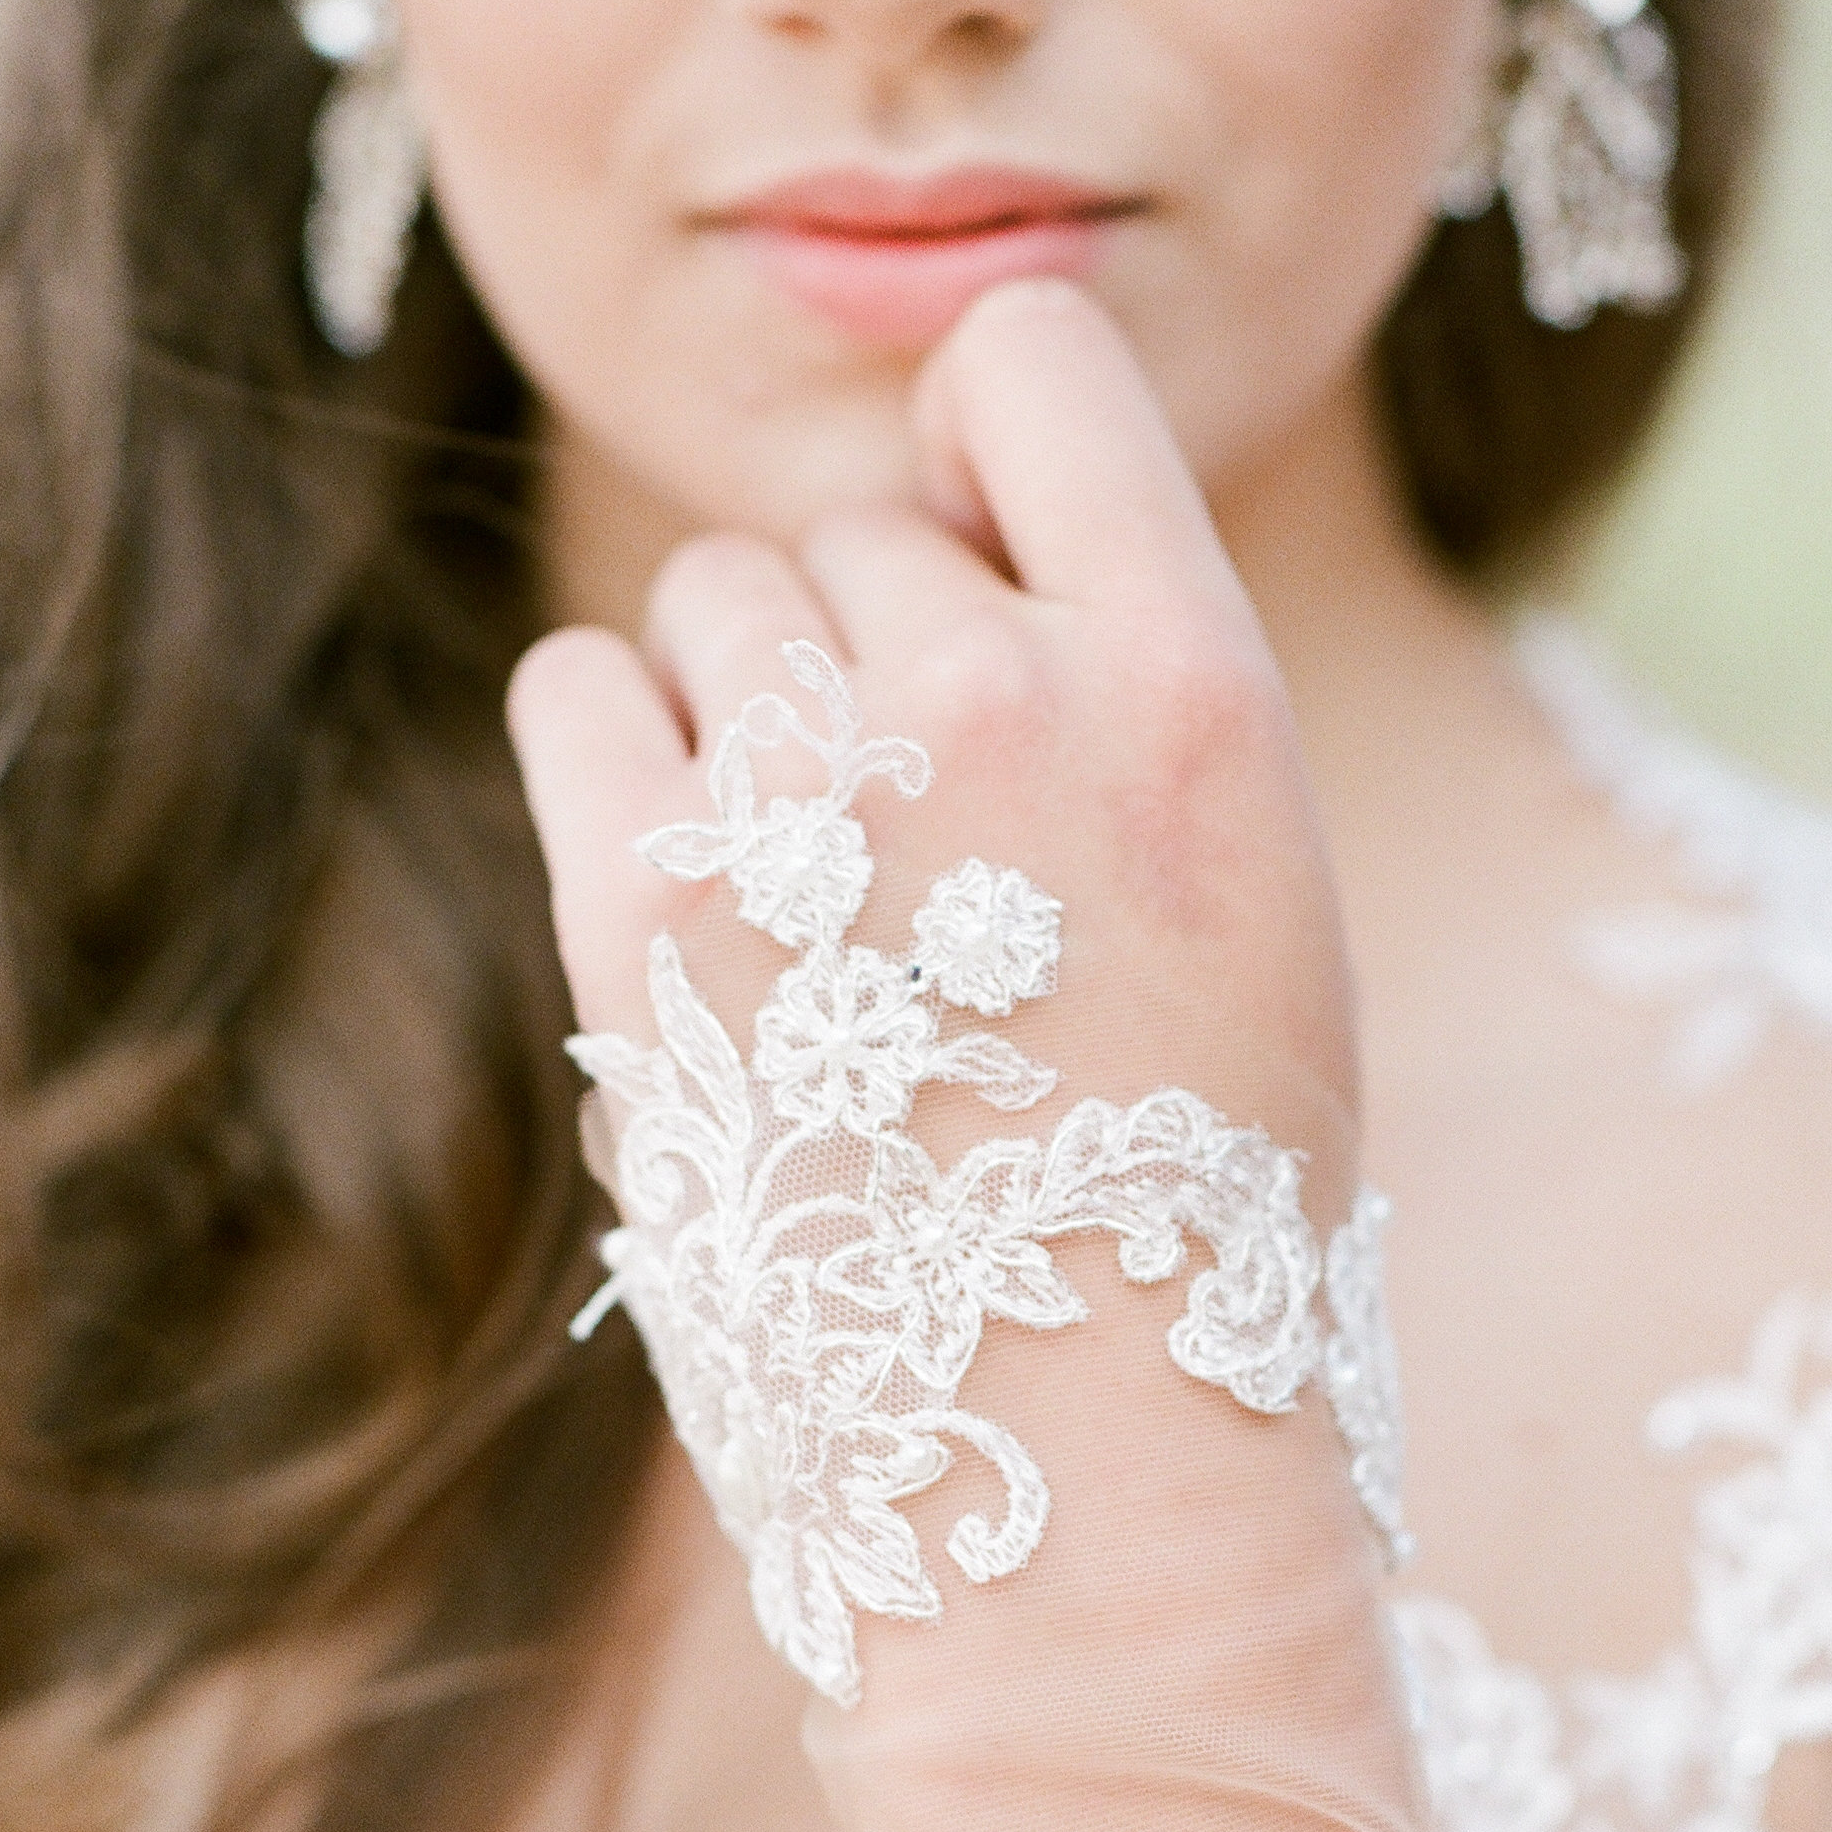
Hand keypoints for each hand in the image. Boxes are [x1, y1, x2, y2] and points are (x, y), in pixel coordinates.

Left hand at [508, 285, 1514, 1831]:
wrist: (1071, 1474)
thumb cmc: (1180, 1188)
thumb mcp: (1251, 891)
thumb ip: (1117, 677)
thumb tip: (929, 516)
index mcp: (1192, 685)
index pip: (1034, 357)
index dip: (989, 435)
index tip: (989, 559)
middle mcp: (996, 699)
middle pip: (857, 519)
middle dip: (878, 646)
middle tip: (929, 854)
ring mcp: (809, 799)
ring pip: (720, 595)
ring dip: (755, 707)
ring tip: (831, 902)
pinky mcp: (644, 900)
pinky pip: (580, 681)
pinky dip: (622, 755)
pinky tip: (703, 890)